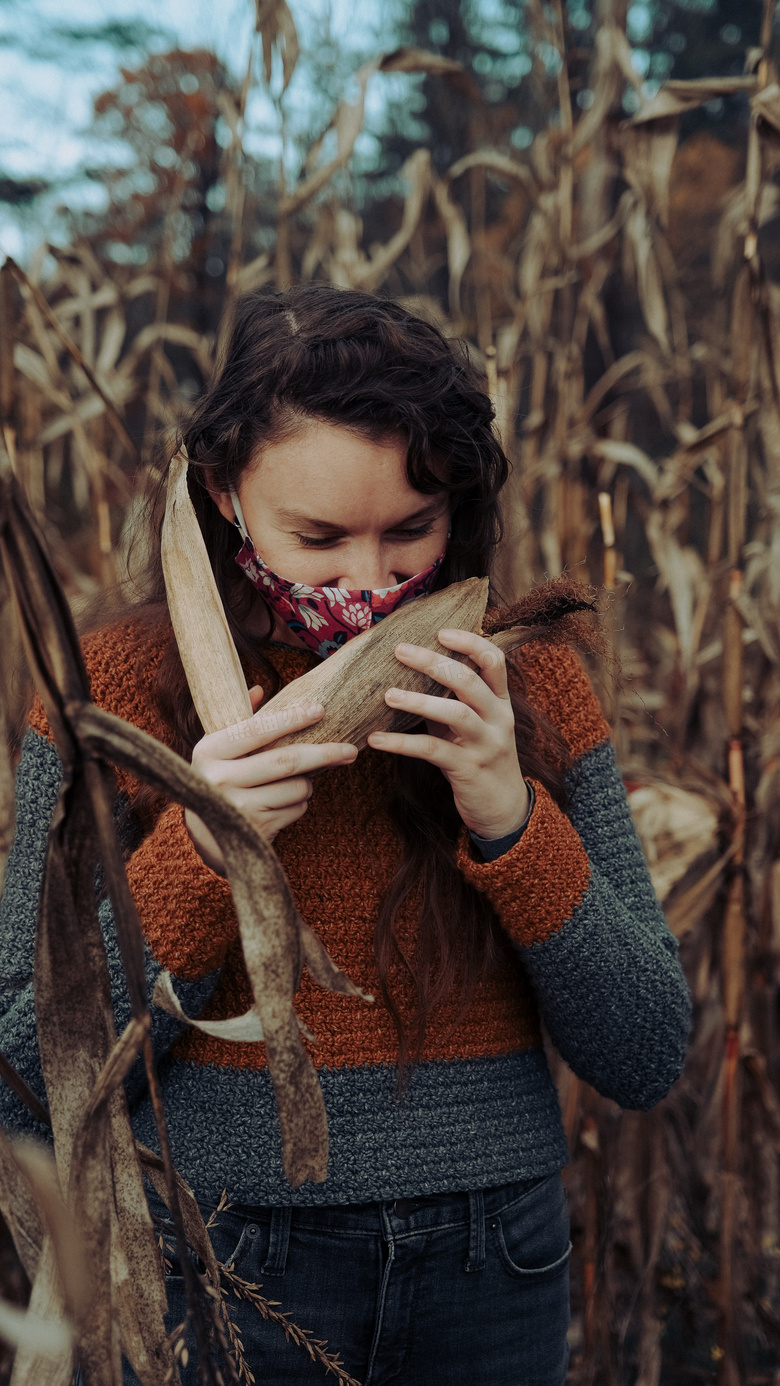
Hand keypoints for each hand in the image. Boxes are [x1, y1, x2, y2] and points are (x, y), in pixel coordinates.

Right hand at [185, 686, 357, 871]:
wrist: (208, 833)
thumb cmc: (220, 781)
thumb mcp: (220, 750)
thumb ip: (239, 721)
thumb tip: (259, 689)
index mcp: (209, 751)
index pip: (258, 729)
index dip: (292, 718)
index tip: (320, 710)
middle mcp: (220, 779)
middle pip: (287, 761)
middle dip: (324, 753)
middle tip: (350, 749)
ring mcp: (239, 807)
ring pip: (298, 787)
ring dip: (307, 784)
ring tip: (292, 783)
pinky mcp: (257, 829)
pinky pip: (297, 808)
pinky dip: (299, 803)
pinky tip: (281, 804)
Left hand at [367, 630, 528, 840]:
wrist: (503, 808)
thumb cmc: (480, 757)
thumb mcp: (473, 724)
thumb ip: (452, 700)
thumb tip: (412, 671)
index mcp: (501, 702)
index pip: (494, 661)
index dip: (470, 642)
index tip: (441, 632)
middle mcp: (498, 719)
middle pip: (469, 681)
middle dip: (433, 663)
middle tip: (400, 651)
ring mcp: (485, 745)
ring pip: (454, 714)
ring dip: (418, 701)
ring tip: (388, 695)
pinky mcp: (468, 769)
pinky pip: (432, 751)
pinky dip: (402, 743)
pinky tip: (376, 740)